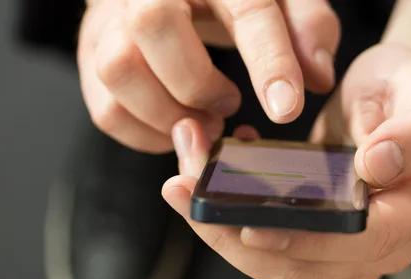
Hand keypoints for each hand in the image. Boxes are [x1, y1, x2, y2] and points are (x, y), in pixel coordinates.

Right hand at [78, 0, 339, 152]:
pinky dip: (145, 134)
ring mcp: (110, 17)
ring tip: (204, 120)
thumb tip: (318, 77)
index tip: (286, 109)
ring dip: (167, 113)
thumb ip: (309, 28)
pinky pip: (105, 107)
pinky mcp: (93, 51)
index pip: (245, 6)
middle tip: (228, 104)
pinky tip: (177, 126)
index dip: (268, 60)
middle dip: (197, 82)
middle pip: (152, 23)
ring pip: (117, 69)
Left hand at [163, 44, 410, 278]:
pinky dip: (230, 225)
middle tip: (185, 190)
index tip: (250, 226)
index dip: (305, 240)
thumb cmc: (405, 96)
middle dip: (236, 236)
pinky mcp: (317, 246)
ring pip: (277, 267)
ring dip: (222, 233)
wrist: (390, 103)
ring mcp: (347, 253)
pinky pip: (269, 251)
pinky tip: (206, 187)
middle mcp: (381, 246)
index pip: (360, 241)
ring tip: (182, 187)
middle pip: (304, 267)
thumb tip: (377, 168)